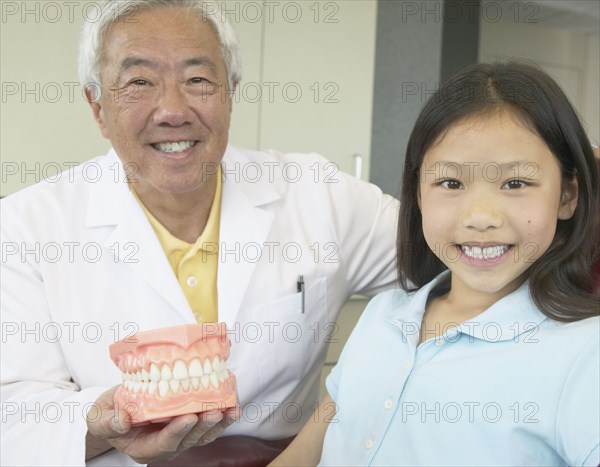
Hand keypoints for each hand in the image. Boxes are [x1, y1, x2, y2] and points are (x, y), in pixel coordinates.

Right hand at [85, 385, 239, 463]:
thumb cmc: (109, 414)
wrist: (119, 411)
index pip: (163, 443)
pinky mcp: (190, 426)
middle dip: (202, 427)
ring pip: (203, 435)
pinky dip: (223, 416)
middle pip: (188, 441)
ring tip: (231, 409)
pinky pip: (209, 425)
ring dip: (219, 423)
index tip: (188, 417)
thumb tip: (123, 421)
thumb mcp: (99, 418)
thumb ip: (107, 422)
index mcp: (143, 448)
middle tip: (213, 411)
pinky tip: (233, 405)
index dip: (177, 432)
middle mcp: (165, 446)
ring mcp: (180, 437)